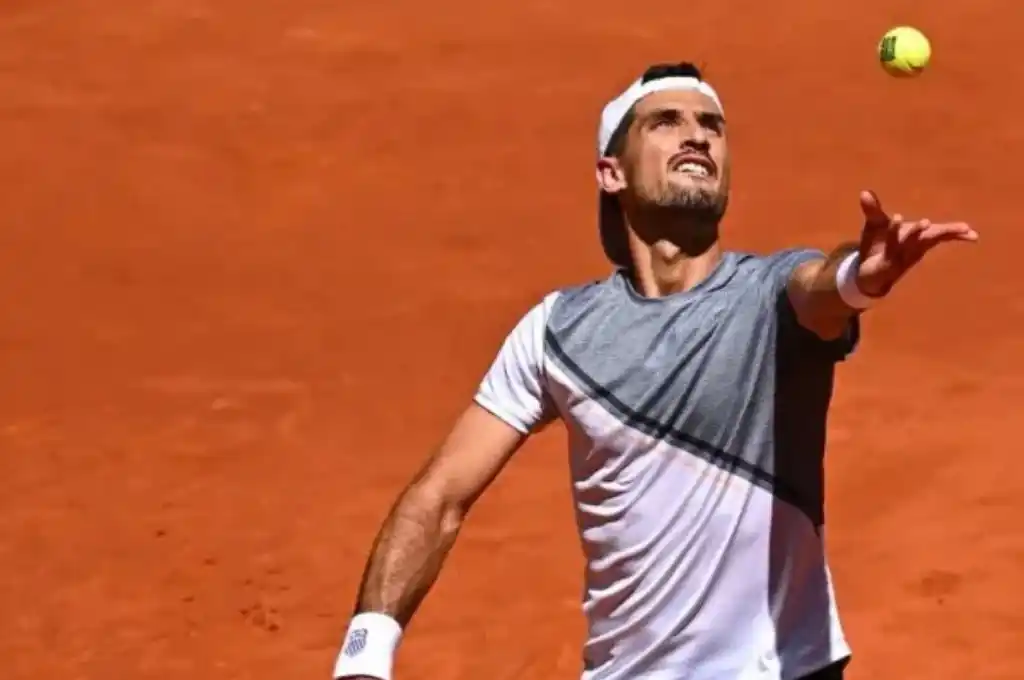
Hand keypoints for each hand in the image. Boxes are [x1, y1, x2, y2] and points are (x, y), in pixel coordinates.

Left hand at [854, 190, 977, 296]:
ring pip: (910, 244)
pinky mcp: (886, 265)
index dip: (954, 231)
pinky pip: (892, 252)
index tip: (972, 232)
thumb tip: (864, 192)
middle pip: (930, 238)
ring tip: (925, 221)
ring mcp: (900, 257)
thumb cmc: (879, 245)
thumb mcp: (875, 224)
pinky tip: (896, 230)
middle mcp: (912, 247)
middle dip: (942, 231)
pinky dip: (895, 241)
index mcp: (917, 237)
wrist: (864, 269)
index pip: (939, 233)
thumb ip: (873, 209)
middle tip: (963, 227)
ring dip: (917, 233)